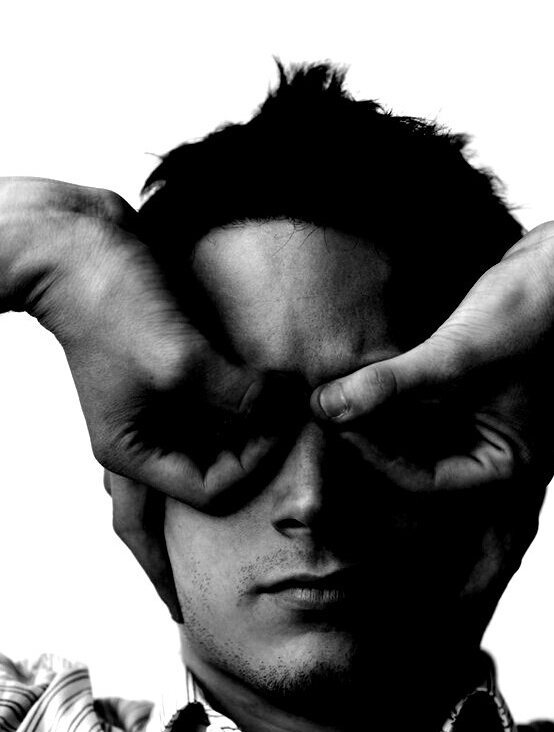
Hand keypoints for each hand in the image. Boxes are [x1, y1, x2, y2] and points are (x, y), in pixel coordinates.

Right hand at [0, 177, 290, 505]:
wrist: (82, 242)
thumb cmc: (110, 302)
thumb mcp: (180, 360)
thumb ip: (237, 395)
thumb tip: (288, 407)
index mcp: (131, 451)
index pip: (208, 490)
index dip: (253, 464)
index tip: (282, 423)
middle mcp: (146, 434)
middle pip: (213, 471)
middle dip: (255, 454)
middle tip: (292, 426)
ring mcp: (160, 404)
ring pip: (219, 437)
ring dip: (254, 424)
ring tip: (287, 405)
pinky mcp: (175, 372)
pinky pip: (218, 400)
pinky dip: (245, 395)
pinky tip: (272, 382)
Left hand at [310, 208, 553, 494]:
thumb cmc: (531, 316)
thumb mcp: (456, 358)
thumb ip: (391, 386)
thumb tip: (327, 407)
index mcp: (502, 464)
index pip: (425, 481)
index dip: (376, 456)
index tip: (338, 424)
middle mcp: (490, 448)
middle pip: (415, 458)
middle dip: (372, 435)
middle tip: (327, 409)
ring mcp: (479, 418)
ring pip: (413, 430)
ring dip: (377, 412)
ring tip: (337, 391)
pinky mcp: (467, 388)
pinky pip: (420, 402)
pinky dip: (393, 391)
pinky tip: (361, 376)